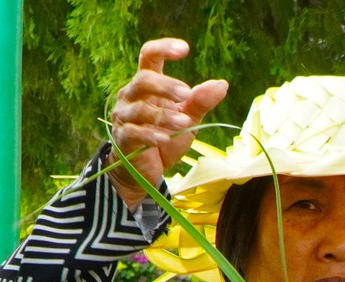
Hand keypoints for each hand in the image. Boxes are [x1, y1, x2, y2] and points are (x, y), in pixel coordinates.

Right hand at [108, 40, 229, 205]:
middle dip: (165, 85)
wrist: (146, 170)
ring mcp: (124, 116)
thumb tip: (222, 83)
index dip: (164, 48)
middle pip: (143, 80)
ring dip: (164, 116)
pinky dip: (150, 135)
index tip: (185, 49)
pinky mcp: (123, 138)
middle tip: (186, 94)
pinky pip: (134, 133)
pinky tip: (164, 139)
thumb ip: (200, 101)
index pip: (149, 56)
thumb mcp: (188, 119)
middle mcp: (131, 95)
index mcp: (147, 85)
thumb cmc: (165, 138)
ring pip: (140, 109)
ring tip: (184, 123)